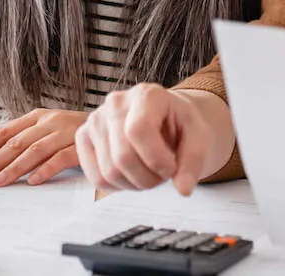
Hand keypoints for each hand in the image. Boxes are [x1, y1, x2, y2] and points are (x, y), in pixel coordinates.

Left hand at [0, 109, 86, 186]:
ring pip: (33, 151)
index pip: (5, 131)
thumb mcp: (47, 128)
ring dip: (13, 168)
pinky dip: (45, 170)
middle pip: (15, 143)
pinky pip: (59, 158)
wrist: (109, 124)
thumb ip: (26, 139)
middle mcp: (49, 122)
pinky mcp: (80, 146)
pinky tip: (32, 181)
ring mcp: (64, 133)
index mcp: (37, 116)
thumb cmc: (72, 131)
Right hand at [75, 84, 216, 195]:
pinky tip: (132, 174)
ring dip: (134, 184)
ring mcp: (96, 119)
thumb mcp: (199, 138)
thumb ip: (194, 162)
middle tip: (162, 175)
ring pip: (109, 171)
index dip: (156, 159)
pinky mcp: (84, 136)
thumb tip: (183, 189)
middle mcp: (116, 102)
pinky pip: (95, 177)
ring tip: (149, 173)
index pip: (138, 130)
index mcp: (146, 94)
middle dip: (148, 178)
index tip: (171, 168)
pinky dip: (117, 186)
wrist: (165, 120)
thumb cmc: (181, 126)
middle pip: (122, 156)